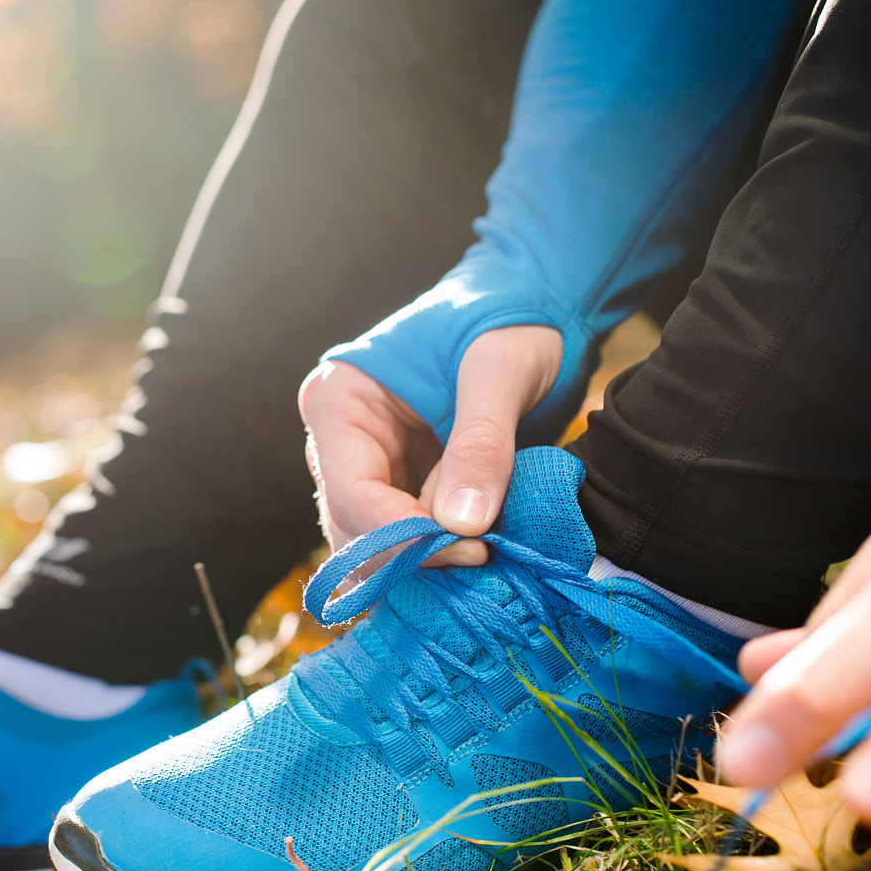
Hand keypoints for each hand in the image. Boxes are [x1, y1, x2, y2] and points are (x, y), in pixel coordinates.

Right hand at [299, 326, 563, 567]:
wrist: (532, 306)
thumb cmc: (507, 321)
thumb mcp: (499, 373)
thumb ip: (481, 444)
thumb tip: (462, 524)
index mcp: (340, 399)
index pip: (351, 491)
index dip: (401, 534)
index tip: (469, 549)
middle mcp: (339, 440)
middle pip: (351, 527)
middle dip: (411, 555)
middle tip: (482, 558)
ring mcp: (367, 466)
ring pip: (371, 543)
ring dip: (422, 563)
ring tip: (484, 558)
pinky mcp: (400, 486)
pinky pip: (402, 538)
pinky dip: (435, 555)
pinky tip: (477, 556)